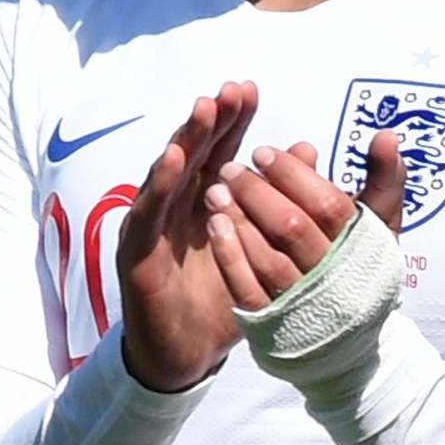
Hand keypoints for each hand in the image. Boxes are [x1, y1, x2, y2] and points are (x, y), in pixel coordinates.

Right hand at [114, 82, 261, 391]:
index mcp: (205, 200)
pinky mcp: (137, 252)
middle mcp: (176, 205)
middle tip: (231, 90)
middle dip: (212, 120)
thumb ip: (284, 201)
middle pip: (194, 153)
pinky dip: (157, 184)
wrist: (186, 355)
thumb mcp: (262, 249)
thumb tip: (307, 149)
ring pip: (168, 174)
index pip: (220, 151)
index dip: (233, 121)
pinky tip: (171, 159)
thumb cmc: (222, 298)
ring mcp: (153, 225)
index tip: (249, 90)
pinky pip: (147, 213)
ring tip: (204, 109)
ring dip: (185, 139)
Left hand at [202, 133, 406, 308]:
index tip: (263, 151)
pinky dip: (230, 256)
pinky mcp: (274, 324)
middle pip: (293, 229)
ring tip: (216, 190)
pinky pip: (248, 290)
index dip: (293, 175)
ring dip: (239, 220)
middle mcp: (333, 277)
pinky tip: (215, 226)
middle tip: (232, 168)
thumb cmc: (360, 266)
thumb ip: (383, 179)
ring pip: (268, 259)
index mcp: (362, 248)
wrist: (350, 340)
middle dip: (258, 193)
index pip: (329, 205)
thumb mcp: (381, 225)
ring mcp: (302, 303)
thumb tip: (385, 136)